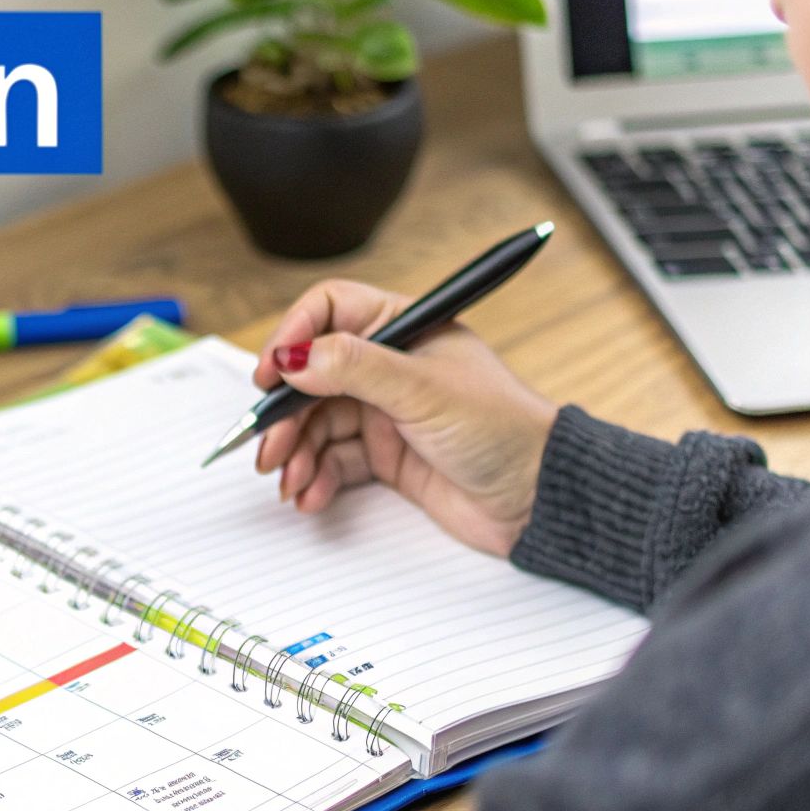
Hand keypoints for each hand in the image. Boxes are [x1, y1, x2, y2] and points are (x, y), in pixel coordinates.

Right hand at [252, 279, 558, 556]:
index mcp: (405, 329)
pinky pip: (334, 461)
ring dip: (297, 453)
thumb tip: (292, 356)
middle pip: (312, 377)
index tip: (270, 375)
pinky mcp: (387, 456)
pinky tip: (311, 496)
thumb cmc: (504, 429)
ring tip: (291, 482)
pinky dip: (316, 478)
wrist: (540, 499)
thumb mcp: (423, 390)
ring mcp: (386, 412)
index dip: (293, 338)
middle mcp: (390, 366)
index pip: (330, 312)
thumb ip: (354, 368)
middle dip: (285, 414)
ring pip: (317, 423)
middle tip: (269, 447)